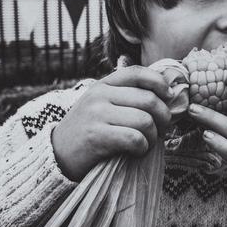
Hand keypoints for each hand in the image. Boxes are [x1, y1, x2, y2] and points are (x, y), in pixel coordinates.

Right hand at [51, 66, 173, 180]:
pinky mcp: (97, 136)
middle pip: (149, 100)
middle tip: (161, 129)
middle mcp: (100, 95)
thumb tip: (167, 93)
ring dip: (153, 136)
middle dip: (163, 117)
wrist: (57, 153)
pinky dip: (143, 147)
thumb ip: (126, 95)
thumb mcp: (101, 103)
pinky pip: (134, 139)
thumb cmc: (89, 129)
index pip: (138, 73)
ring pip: (145, 121)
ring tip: (147, 142)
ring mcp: (97, 115)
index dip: (160, 82)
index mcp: (104, 85)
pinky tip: (137, 151)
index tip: (169, 96)